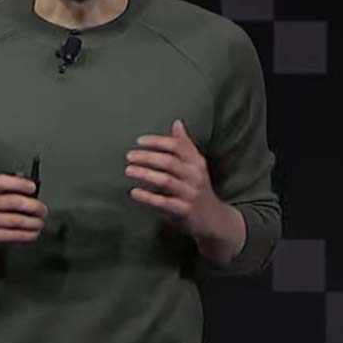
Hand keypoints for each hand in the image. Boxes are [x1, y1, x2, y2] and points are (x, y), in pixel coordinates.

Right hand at [0, 174, 48, 260]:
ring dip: (34, 222)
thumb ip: (9, 192)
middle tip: (43, 210)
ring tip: (40, 223)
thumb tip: (34, 191)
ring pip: (17, 220)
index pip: (1, 181)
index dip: (19, 183)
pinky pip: (14, 235)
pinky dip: (28, 235)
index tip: (33, 188)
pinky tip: (33, 234)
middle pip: (13, 201)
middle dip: (34, 206)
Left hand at [125, 119, 221, 237]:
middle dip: (147, 157)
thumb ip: (185, 145)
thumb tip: (177, 122)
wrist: (214, 220)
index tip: (139, 141)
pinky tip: (134, 192)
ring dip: (145, 174)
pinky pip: (164, 202)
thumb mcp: (195, 166)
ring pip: (166, 181)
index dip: (157, 141)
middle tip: (129, 156)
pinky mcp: (185, 211)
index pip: (177, 146)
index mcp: (197, 162)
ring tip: (128, 170)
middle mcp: (195, 176)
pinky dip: (148, 197)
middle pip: (169, 162)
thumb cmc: (198, 188)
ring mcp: (191, 194)